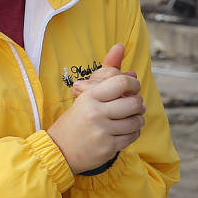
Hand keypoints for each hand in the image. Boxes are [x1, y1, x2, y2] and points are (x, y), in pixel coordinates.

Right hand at [49, 47, 144, 174]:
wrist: (58, 150)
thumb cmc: (75, 120)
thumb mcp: (85, 95)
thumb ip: (106, 72)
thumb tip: (120, 47)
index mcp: (89, 96)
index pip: (121, 83)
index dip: (134, 84)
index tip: (133, 88)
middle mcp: (96, 112)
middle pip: (133, 103)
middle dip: (138, 104)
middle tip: (136, 105)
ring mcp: (102, 131)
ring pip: (135, 121)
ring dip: (138, 119)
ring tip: (133, 118)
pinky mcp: (107, 147)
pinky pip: (132, 136)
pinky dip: (134, 132)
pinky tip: (128, 130)